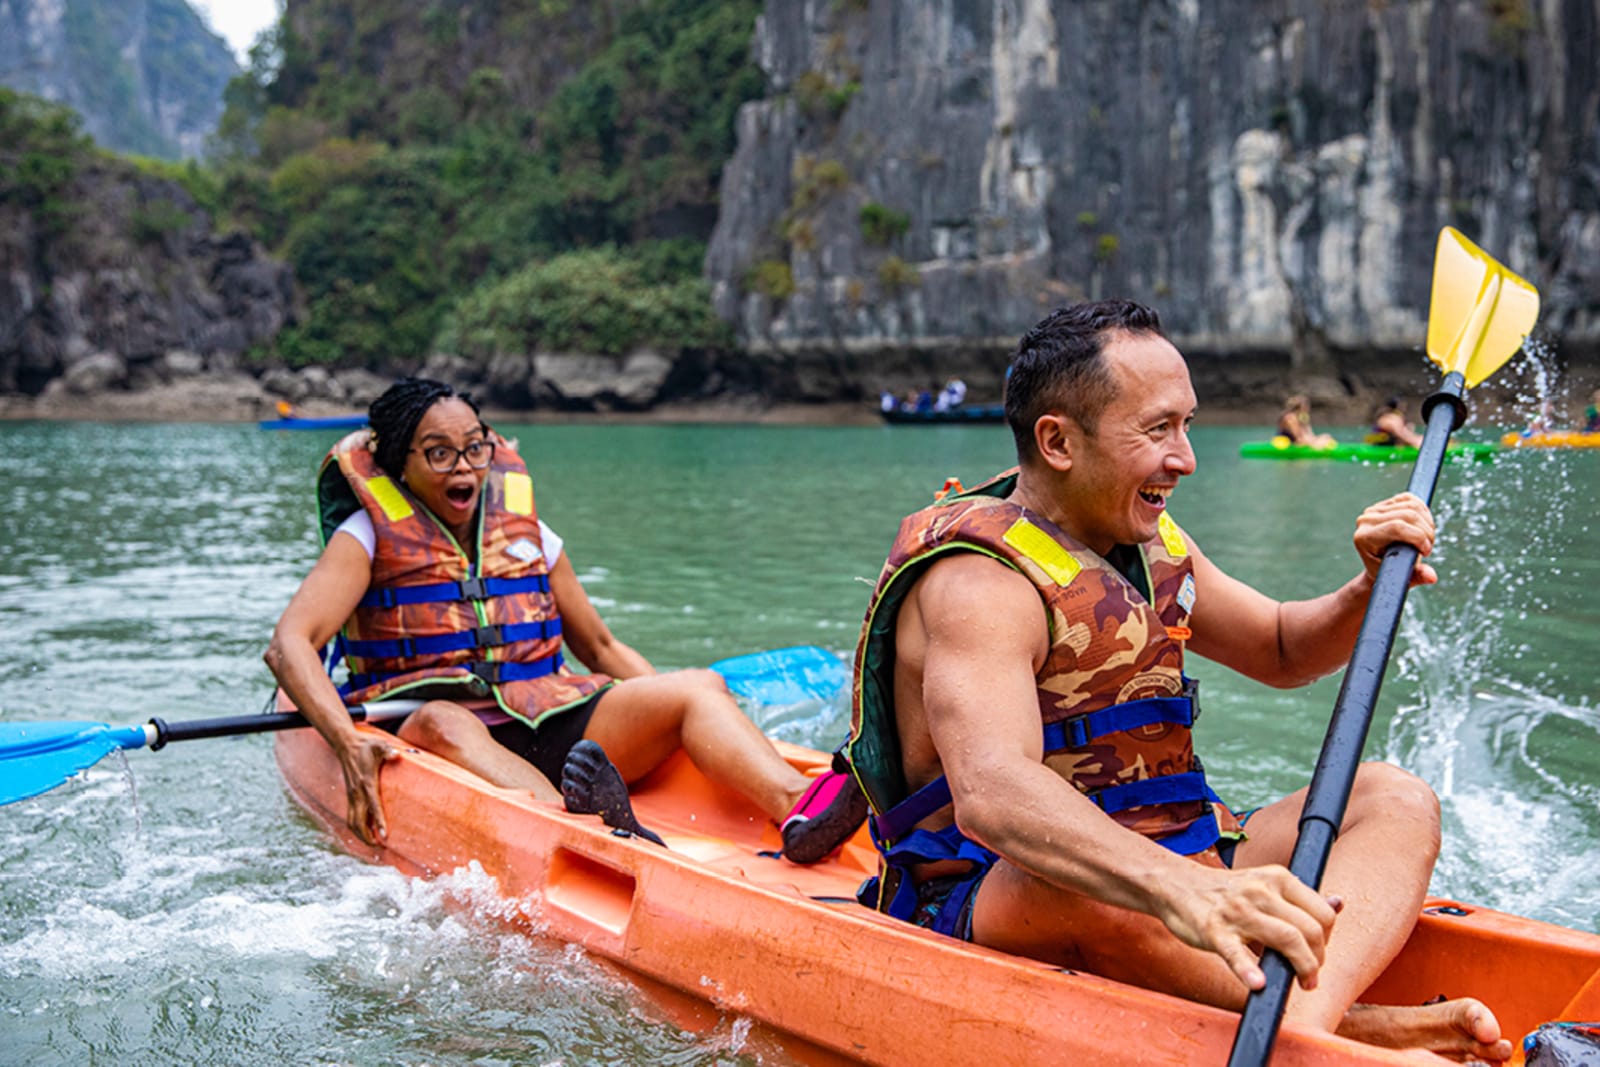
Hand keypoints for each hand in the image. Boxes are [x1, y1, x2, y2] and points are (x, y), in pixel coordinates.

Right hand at [335, 733, 398, 845]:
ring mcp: (351, 796)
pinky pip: (350, 817)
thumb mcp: (379, 745)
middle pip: (358, 822)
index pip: (372, 807)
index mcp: (366, 783)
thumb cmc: (366, 745)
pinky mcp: (350, 796)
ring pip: (351, 822)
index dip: (378, 822)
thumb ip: (388, 751)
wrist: (346, 745)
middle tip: (381, 847)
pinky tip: (366, 833)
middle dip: (367, 837)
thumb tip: (397, 755)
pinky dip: (357, 828)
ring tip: (374, 844)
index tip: (384, 835)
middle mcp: (357, 793)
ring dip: (361, 835)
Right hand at [1156, 864, 1340, 991]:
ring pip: (1286, 939)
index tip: (1317, 953)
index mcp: (1277, 878)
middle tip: (1309, 976)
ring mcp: (1237, 911)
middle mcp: (1260, 890)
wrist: (1175, 885)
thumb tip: (1338, 902)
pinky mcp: (1213, 930)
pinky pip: (1235, 953)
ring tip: (1300, 983)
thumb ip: (1300, 897)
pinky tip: (1258, 985)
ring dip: (1301, 968)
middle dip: (1317, 960)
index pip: (1322, 912)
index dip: (1327, 940)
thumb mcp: (1265, 884)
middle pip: (1309, 929)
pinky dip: (1248, 970)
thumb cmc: (1225, 891)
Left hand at [1353, 492, 1436, 586]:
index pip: (1397, 527)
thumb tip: (1432, 577)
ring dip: (1428, 523)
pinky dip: (1423, 512)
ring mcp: (1374, 510)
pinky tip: (1423, 526)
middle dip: (1426, 532)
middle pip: (1409, 515)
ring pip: (1413, 506)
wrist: (1380, 565)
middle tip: (1428, 547)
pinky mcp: (1385, 503)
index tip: (1426, 551)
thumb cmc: (1389, 572)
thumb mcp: (1402, 577)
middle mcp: (1366, 520)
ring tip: (1426, 539)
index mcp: (1364, 538)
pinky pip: (1410, 499)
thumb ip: (1418, 576)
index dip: (1418, 537)